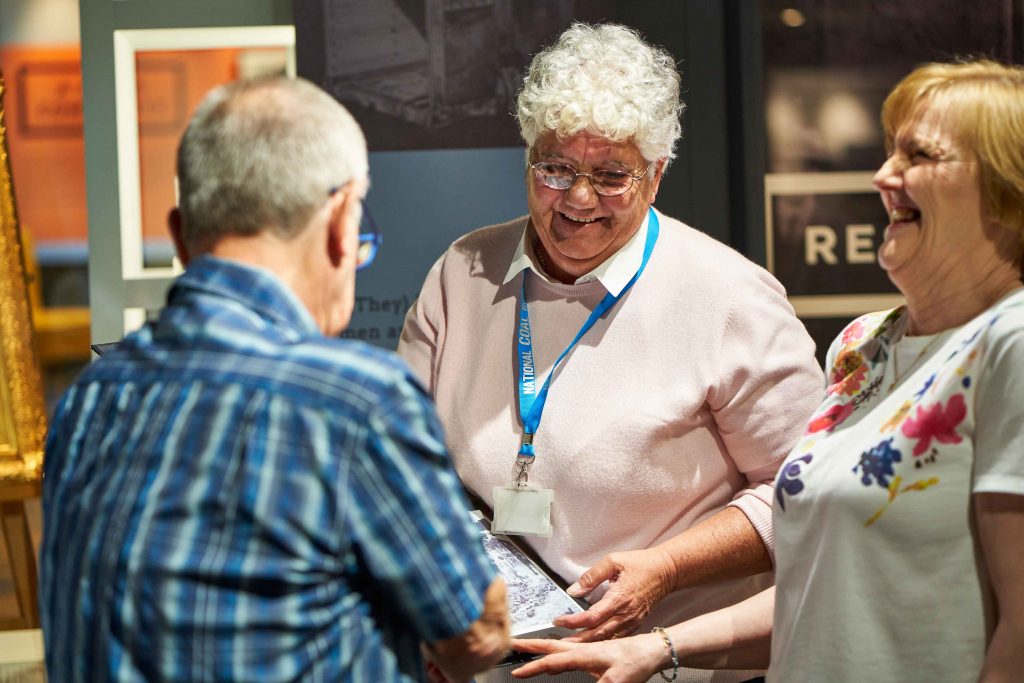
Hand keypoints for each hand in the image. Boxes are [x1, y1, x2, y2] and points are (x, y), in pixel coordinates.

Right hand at [510, 633, 665, 680]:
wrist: (653, 650)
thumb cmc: (636, 662)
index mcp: (583, 654)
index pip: (552, 661)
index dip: (533, 667)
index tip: (516, 671)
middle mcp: (583, 650)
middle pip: (550, 646)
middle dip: (530, 645)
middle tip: (513, 643)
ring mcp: (589, 651)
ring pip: (559, 649)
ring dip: (542, 650)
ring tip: (528, 652)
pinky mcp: (596, 655)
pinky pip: (569, 655)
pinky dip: (556, 658)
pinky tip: (556, 666)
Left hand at [553, 548, 675, 640]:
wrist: (666, 570)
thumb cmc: (641, 564)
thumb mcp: (613, 561)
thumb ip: (591, 576)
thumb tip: (574, 590)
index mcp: (619, 598)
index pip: (592, 616)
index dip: (573, 622)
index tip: (558, 621)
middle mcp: (626, 613)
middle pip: (598, 634)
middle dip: (577, 641)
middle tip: (560, 644)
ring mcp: (632, 621)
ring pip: (608, 639)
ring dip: (589, 645)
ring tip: (572, 647)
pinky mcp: (636, 623)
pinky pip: (618, 637)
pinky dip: (604, 643)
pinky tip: (593, 645)